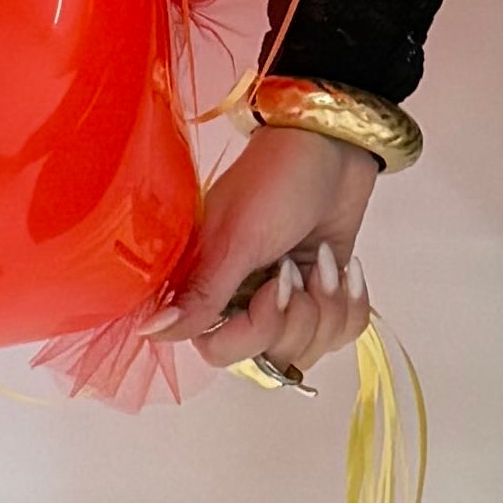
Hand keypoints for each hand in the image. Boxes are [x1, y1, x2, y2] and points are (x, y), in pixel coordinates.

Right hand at [150, 126, 377, 382]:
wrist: (334, 146)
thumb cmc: (278, 179)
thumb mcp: (236, 238)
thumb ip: (200, 294)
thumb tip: (150, 332)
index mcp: (206, 288)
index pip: (220, 352)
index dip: (256, 330)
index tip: (278, 285)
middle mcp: (241, 302)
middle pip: (271, 356)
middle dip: (300, 315)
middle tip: (300, 266)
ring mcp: (284, 302)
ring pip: (311, 349)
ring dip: (330, 306)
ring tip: (325, 260)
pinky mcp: (321, 296)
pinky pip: (342, 333)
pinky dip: (352, 302)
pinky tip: (344, 267)